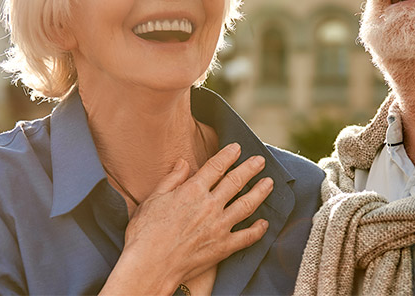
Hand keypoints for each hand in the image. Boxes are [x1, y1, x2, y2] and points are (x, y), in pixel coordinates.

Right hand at [101, 143, 273, 294]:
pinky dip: (258, 229)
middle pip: (236, 181)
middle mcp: (210, 205)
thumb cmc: (145, 234)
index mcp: (192, 191)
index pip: (216, 166)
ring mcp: (219, 227)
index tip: (237, 148)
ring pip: (247, 204)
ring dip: (260, 192)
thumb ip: (171, 179)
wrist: (149, 266)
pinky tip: (264, 223)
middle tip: (260, 161)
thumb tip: (182, 163)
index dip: (229, 155)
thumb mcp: (153, 199)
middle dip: (250, 168)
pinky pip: (247, 236)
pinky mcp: (223, 247)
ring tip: (269, 183)